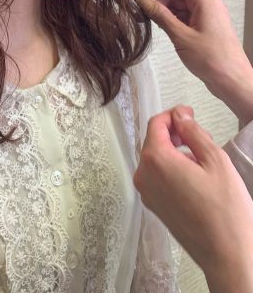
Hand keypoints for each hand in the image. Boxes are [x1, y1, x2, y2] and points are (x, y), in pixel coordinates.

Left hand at [134, 106, 252, 292]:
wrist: (226, 254)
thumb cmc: (225, 209)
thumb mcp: (215, 160)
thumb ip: (193, 132)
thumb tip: (179, 116)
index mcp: (155, 159)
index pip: (156, 124)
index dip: (174, 115)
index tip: (190, 114)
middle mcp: (144, 174)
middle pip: (154, 140)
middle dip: (175, 133)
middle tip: (200, 136)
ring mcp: (147, 192)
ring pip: (156, 158)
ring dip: (175, 151)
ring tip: (202, 159)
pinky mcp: (154, 205)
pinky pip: (158, 176)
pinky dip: (172, 168)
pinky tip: (195, 176)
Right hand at [136, 0, 252, 124]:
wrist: (231, 80)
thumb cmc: (214, 59)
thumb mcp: (180, 35)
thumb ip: (160, 15)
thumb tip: (144, 1)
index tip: (140, 1)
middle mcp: (207, 3)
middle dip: (157, 1)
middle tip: (140, 13)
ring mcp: (206, 15)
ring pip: (178, 5)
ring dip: (162, 11)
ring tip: (147, 22)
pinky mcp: (204, 27)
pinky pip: (184, 17)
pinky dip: (171, 20)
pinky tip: (161, 28)